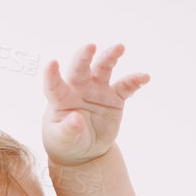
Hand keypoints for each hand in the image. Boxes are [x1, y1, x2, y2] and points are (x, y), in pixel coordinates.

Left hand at [41, 42, 148, 166]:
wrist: (84, 149)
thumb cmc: (66, 140)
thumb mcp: (63, 140)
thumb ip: (68, 130)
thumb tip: (76, 119)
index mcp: (61, 99)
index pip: (54, 86)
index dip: (52, 75)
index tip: (51, 63)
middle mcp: (79, 89)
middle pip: (80, 69)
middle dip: (84, 56)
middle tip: (90, 46)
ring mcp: (98, 91)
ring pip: (103, 69)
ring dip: (110, 57)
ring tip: (119, 48)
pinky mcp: (114, 98)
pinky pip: (126, 87)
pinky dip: (135, 81)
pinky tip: (144, 77)